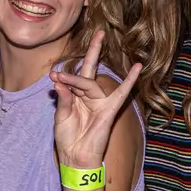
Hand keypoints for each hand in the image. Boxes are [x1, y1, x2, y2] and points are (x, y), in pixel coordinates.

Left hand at [51, 31, 141, 170]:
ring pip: (91, 83)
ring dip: (76, 79)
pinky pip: (122, 94)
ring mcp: (100, 102)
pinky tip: (137, 67)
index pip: (74, 78)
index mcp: (76, 97)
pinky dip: (130, 81)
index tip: (53, 75)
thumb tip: (59, 82)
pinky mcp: (109, 111)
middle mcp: (89, 97)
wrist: (76, 158)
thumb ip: (64, 99)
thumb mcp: (61, 117)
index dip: (65, 75)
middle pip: (90, 70)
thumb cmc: (67, 139)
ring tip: (61, 77)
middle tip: (99, 32)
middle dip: (93, 51)